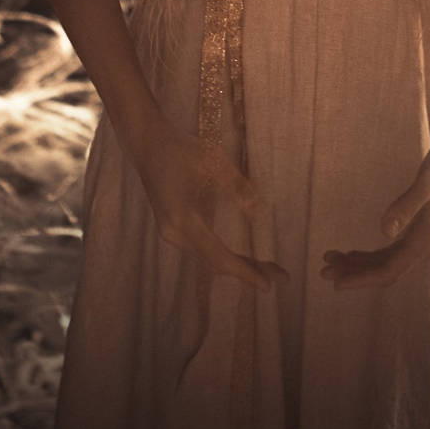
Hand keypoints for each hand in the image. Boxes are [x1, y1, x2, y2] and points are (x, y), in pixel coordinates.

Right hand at [132, 117, 286, 294]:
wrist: (146, 143)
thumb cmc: (181, 147)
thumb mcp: (213, 160)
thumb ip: (237, 186)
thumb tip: (261, 213)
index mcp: (183, 219)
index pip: (219, 257)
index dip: (245, 273)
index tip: (270, 285)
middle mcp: (175, 233)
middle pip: (215, 263)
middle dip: (249, 271)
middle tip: (282, 277)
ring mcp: (171, 233)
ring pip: (209, 259)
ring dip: (238, 266)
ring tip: (269, 269)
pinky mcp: (173, 229)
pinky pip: (202, 250)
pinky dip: (224, 256)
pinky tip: (243, 259)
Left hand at [320, 132, 429, 290]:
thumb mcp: (428, 179)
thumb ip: (407, 204)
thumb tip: (384, 230)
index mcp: (427, 242)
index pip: (388, 271)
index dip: (361, 278)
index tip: (335, 282)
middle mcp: (427, 248)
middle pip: (386, 271)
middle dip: (355, 273)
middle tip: (323, 270)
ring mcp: (425, 242)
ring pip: (388, 263)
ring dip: (360, 265)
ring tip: (332, 260)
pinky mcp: (422, 233)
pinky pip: (393, 253)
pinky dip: (372, 256)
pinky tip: (354, 253)